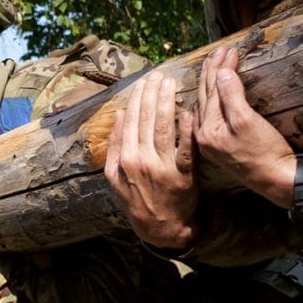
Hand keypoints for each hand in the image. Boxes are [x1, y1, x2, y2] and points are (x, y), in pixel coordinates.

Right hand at [104, 71, 200, 250]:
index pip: (130, 120)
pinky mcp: (182, 175)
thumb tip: (119, 114)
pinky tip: (187, 113)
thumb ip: (116, 145)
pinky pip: (185, 149)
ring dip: (166, 102)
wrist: (160, 227)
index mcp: (123, 159)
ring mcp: (161, 167)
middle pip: (146, 119)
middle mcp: (140, 160)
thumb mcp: (115, 176)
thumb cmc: (138, 199)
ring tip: (170, 84)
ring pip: (162, 128)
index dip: (137, 98)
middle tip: (159, 75)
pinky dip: (185, 130)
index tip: (144, 81)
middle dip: (152, 93)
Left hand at [193, 46, 297, 208]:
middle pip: (206, 95)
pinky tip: (212, 93)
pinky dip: (213, 98)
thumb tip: (221, 71)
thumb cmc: (265, 152)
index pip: (211, 90)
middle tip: (221, 51)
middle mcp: (203, 136)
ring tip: (216, 63)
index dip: (220, 67)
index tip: (230, 49)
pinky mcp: (220, 145)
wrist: (278, 180)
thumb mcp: (247, 121)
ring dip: (212, 82)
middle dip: (213, 71)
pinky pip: (211, 114)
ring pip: (207, 104)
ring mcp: (211, 141)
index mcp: (206, 130)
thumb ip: (231, 96)